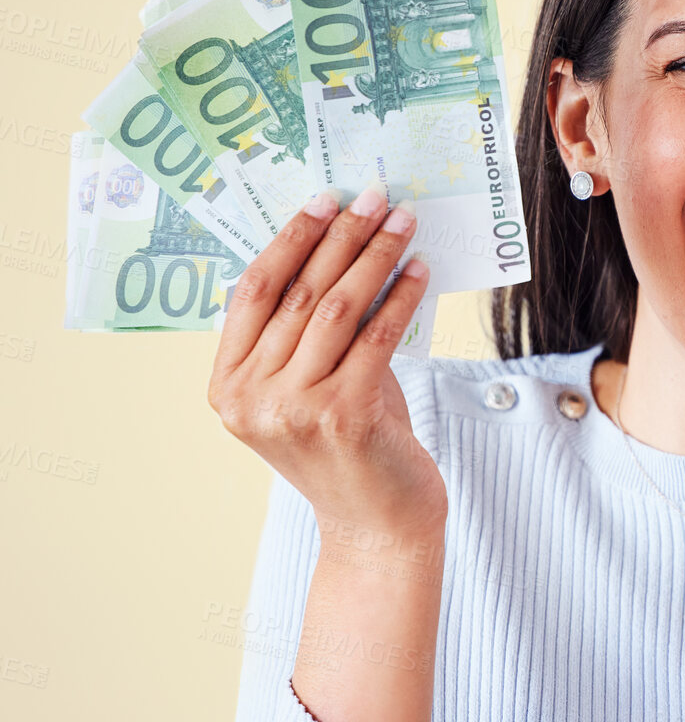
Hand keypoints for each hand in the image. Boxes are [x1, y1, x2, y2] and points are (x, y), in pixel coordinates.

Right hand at [207, 185, 444, 537]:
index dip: (291, 238)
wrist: (378, 525)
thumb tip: (347, 249)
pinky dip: (401, 296)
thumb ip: (310, 333)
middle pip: (299, 292)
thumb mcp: (310, 388)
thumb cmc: (350, 449)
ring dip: (375, 255)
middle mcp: (252, 398)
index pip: (254, 291)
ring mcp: (295, 409)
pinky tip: (419, 270)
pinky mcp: (345, 416)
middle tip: (373, 196)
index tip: (324, 199)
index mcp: (228, 387)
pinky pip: (377, 336)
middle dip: (341, 235)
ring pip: (338, 307)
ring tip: (402, 222)